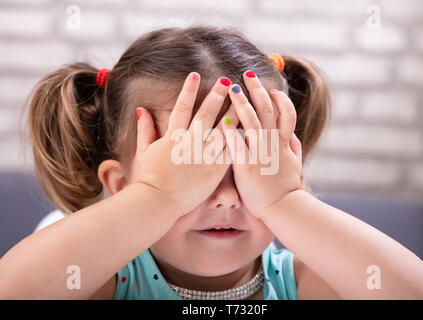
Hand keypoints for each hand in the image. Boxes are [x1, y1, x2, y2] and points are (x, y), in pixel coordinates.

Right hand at [134, 72, 237, 216]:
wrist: (158, 202)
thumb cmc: (149, 178)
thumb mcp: (144, 151)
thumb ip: (145, 129)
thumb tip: (141, 110)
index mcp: (173, 136)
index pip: (182, 107)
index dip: (189, 90)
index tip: (196, 74)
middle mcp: (189, 142)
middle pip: (206, 114)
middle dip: (216, 95)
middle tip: (227, 81)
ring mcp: (203, 156)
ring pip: (222, 130)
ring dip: (233, 113)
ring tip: (244, 100)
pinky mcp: (214, 170)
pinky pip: (230, 151)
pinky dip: (239, 139)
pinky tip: (249, 128)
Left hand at [221, 71, 302, 218]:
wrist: (283, 207)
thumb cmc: (286, 186)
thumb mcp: (295, 162)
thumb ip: (292, 145)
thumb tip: (290, 133)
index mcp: (283, 141)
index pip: (285, 113)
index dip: (279, 98)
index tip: (271, 88)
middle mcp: (272, 143)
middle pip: (266, 110)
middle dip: (257, 90)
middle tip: (247, 74)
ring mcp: (260, 153)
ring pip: (251, 122)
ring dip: (241, 103)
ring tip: (232, 88)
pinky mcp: (247, 166)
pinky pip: (237, 145)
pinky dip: (230, 131)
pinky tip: (222, 120)